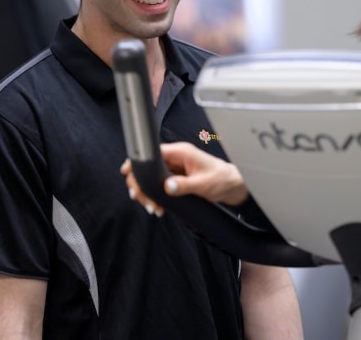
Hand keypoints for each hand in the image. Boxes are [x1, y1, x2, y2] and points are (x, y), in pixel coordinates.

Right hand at [120, 141, 248, 216]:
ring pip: (151, 178)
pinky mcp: (176, 178)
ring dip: (148, 193)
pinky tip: (158, 207)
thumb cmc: (222, 180)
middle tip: (143, 200)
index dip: (138, 163)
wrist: (233, 186)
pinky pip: (159, 185)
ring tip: (152, 208)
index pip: (152, 153)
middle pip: (148, 167)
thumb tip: (167, 187)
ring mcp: (175, 168)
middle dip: (141, 184)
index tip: (128, 174)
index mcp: (181, 152)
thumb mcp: (203, 184)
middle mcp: (176, 158)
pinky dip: (156, 196)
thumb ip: (184, 185)